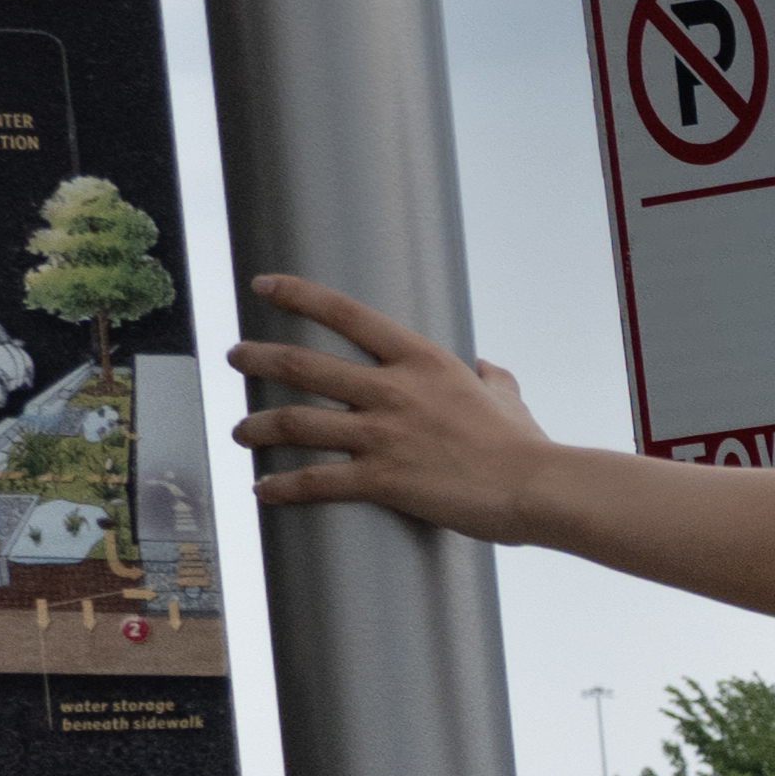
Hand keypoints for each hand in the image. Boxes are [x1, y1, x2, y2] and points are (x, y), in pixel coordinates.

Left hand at [233, 274, 565, 542]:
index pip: (346, 314)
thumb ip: (492, 379)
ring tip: (241, 431)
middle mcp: (392, 391)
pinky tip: (264, 489)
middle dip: (257, 358)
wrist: (538, 488)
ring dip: (256, 426)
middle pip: (301, 365)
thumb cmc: (526, 445)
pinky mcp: (382, 480)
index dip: (297, 294)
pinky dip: (283, 486)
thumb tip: (487, 368)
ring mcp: (383, 435)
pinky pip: (316, 481)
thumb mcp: (508, 398)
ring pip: (295, 422)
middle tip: (236, 358)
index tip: (264, 286)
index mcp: (420, 361)